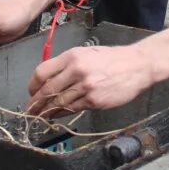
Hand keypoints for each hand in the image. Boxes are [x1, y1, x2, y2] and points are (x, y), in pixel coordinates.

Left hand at [26, 43, 152, 114]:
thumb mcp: (87, 53)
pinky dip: (62, 114)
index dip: (32, 86)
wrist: (137, 65)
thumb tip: (48, 80)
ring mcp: (85, 87)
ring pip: (58, 103)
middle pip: (47, 91)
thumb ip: (67, 65)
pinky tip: (57, 115)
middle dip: (36, 103)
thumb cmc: (113, 59)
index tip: (31, 92)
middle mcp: (77, 71)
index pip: (42, 72)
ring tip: (40, 116)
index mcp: (72, 56)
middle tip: (31, 110)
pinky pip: (73, 109)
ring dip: (47, 112)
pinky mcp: (94, 101)